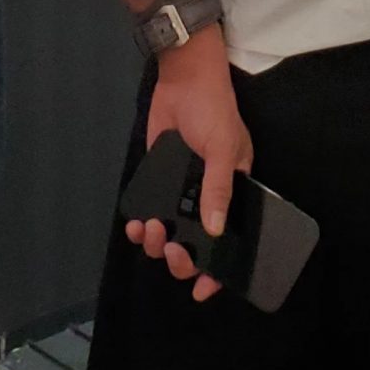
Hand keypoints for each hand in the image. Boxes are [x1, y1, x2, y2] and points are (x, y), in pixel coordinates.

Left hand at [124, 26, 250, 301]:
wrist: (183, 78)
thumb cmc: (213, 111)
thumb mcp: (223, 147)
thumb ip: (218, 188)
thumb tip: (215, 230)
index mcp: (233, 191)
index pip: (230, 239)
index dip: (218, 270)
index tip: (201, 291)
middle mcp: (207, 196)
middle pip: (196, 244)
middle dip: (182, 257)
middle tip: (172, 249)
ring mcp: (181, 190)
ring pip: (170, 234)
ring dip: (158, 242)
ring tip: (151, 230)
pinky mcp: (158, 180)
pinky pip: (150, 212)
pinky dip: (142, 225)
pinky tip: (137, 224)